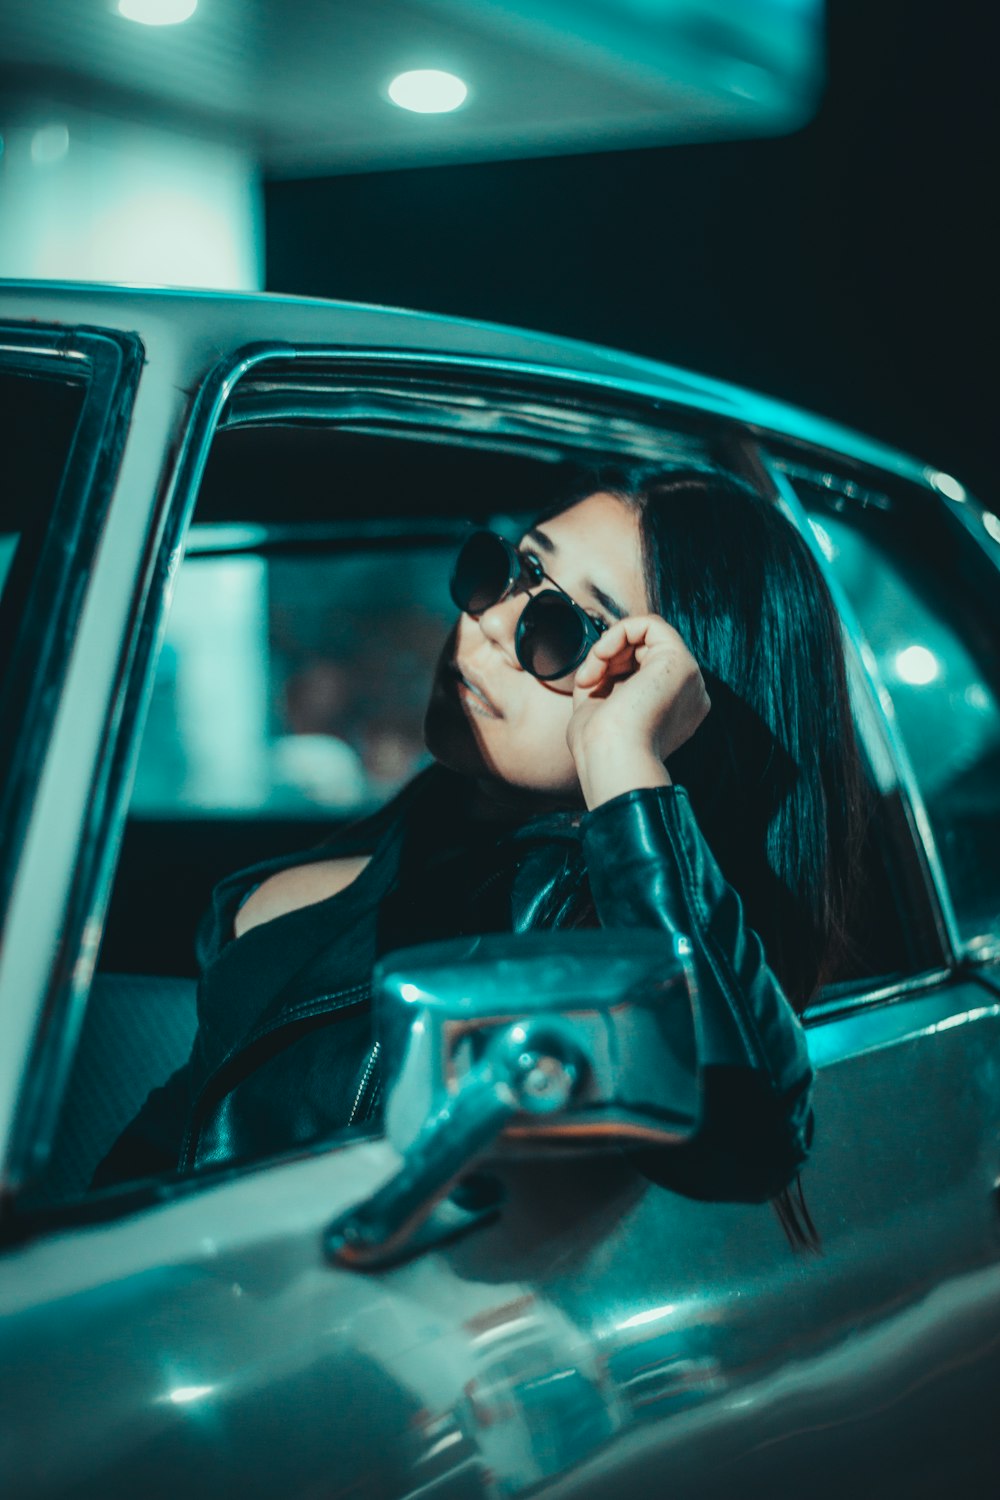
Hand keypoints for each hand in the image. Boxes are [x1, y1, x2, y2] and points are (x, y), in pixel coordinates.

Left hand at [567, 614, 710, 807]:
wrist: (611, 759)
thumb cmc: (601, 747)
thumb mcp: (600, 706)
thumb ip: (607, 679)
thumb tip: (603, 658)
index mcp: (674, 710)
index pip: (642, 669)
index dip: (611, 667)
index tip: (588, 684)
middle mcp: (689, 695)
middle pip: (644, 651)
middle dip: (609, 656)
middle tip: (587, 679)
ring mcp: (689, 678)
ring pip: (645, 635)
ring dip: (609, 647)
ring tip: (592, 674)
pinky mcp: (681, 661)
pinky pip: (649, 624)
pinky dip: (618, 632)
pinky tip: (602, 656)